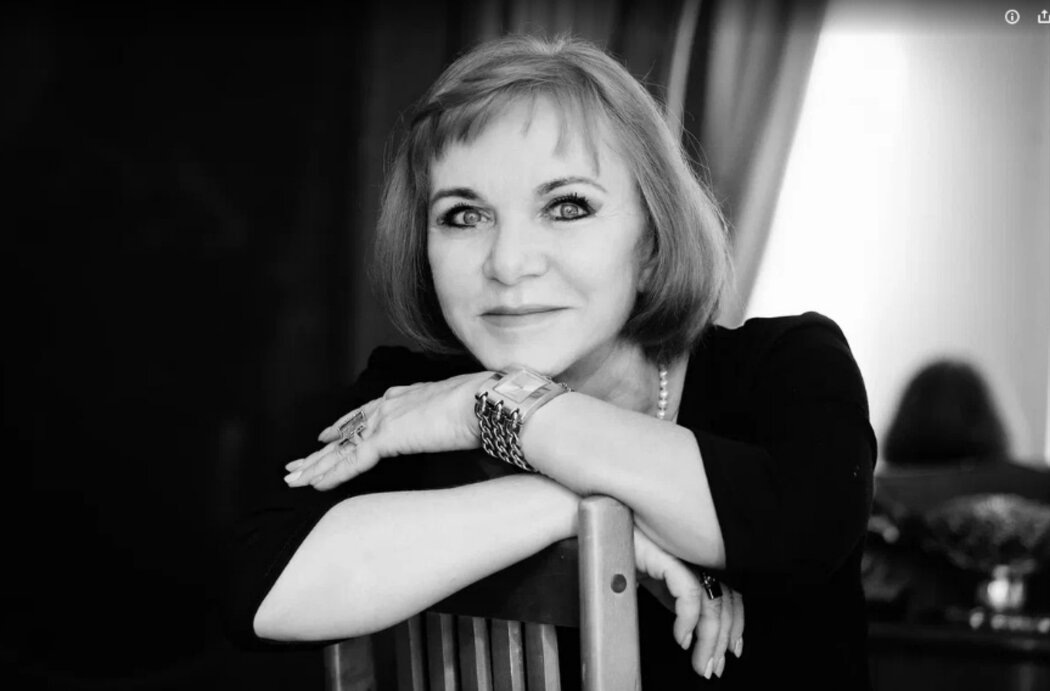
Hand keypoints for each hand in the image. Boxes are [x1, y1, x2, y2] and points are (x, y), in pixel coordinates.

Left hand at [283, 372, 490, 489]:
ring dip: (316, 466)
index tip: (327, 435)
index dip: (344, 426)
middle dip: (319, 451)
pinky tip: (315, 485)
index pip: (365, 414)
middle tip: (295, 465)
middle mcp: (388, 405)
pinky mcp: (386, 438)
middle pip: (345, 431)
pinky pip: (351, 461)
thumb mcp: (457, 412)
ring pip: (341, 448)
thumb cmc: (481, 405)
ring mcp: (385, 421)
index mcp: (405, 397)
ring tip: (293, 480)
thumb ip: (444, 421)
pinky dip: (332, 474)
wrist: (484, 400)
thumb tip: (453, 430)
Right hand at [633, 529, 743, 679]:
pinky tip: (682, 637)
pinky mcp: (667, 555)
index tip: (729, 649)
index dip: (735, 622)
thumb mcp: (656, 580)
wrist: (597, 531)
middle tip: (712, 665)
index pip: (730, 591)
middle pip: (725, 599)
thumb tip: (691, 626)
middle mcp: (695, 553)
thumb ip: (675, 596)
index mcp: (696, 556)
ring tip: (699, 661)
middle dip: (722, 639)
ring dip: (708, 639)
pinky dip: (688, 620)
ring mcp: (684, 552)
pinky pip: (689, 592)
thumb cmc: (624, 546)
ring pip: (712, 600)